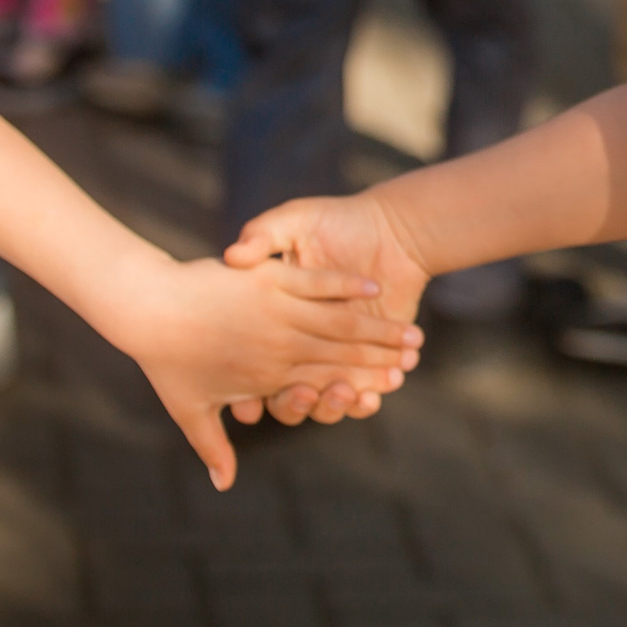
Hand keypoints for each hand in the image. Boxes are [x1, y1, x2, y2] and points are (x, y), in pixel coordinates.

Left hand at [107, 253, 423, 489]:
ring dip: (377, 328)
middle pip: (344, 354)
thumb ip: (213, 448)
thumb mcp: (189, 410)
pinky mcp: (270, 280)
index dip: (362, 385)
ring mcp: (277, 312)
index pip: (327, 384)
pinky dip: (347, 285)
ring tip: (409, 330)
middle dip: (382, 358)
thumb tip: (223, 487)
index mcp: (269, 377)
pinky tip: (373, 286)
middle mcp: (280, 346)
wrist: (146, 308)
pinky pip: (317, 282)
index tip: (390, 388)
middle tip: (416, 359)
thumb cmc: (164, 361)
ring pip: (340, 323)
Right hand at [226, 192, 435, 427]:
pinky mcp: (367, 359)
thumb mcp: (293, 220)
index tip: (247, 405)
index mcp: (275, 321)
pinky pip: (360, 393)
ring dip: (334, 404)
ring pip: (325, 399)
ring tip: (344, 393)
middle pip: (288, 394)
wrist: (391, 229)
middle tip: (303, 396)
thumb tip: (234, 254)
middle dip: (295, 403)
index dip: (245, 393)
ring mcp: (334, 355)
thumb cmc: (336, 221)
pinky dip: (364, 399)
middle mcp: (300, 346)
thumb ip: (263, 234)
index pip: (250, 369)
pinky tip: (369, 397)